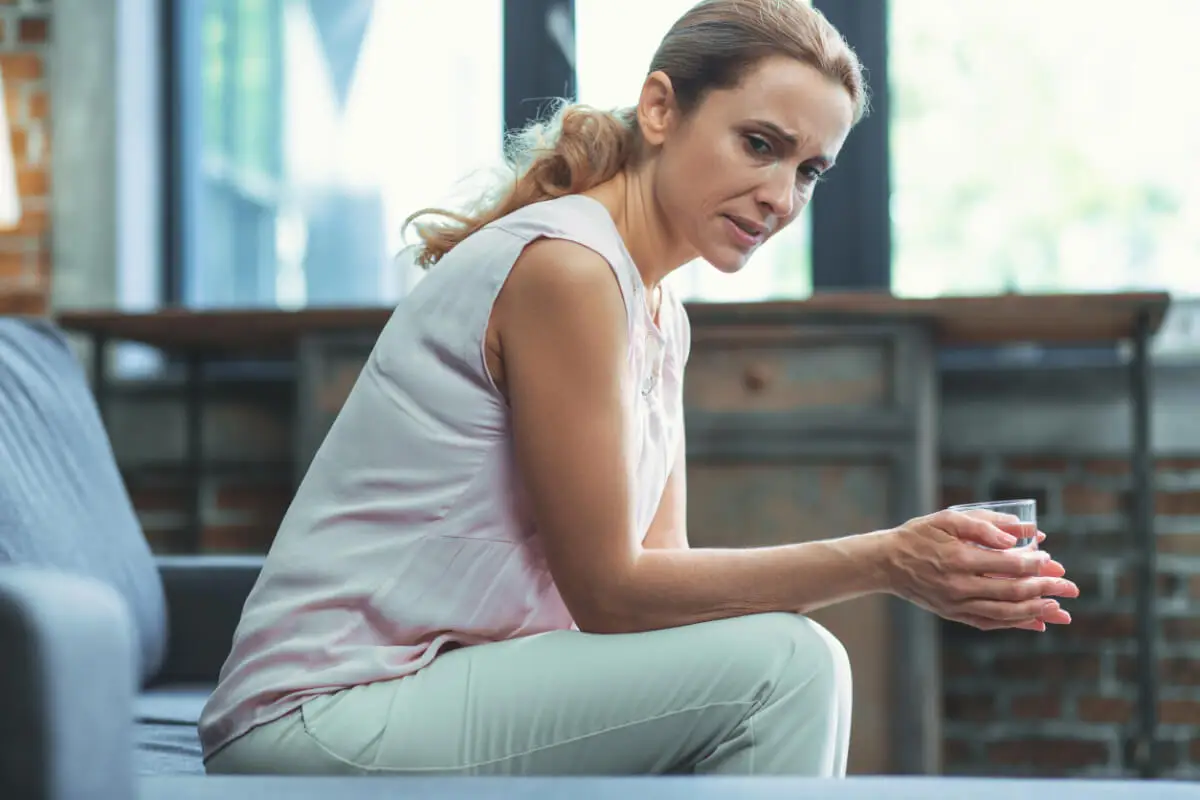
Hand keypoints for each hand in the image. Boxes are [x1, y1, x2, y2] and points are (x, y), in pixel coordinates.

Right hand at [881, 509, 1078, 631]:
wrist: (887, 563)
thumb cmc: (920, 535)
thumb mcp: (949, 518)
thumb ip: (986, 525)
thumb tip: (1022, 534)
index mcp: (960, 558)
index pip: (1009, 564)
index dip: (1034, 563)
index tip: (1051, 559)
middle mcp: (960, 586)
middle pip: (1013, 591)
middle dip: (1046, 589)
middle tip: (1071, 587)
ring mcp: (957, 604)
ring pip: (1005, 613)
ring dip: (1037, 611)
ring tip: (1061, 610)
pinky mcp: (954, 614)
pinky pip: (991, 623)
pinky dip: (1016, 624)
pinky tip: (1037, 623)